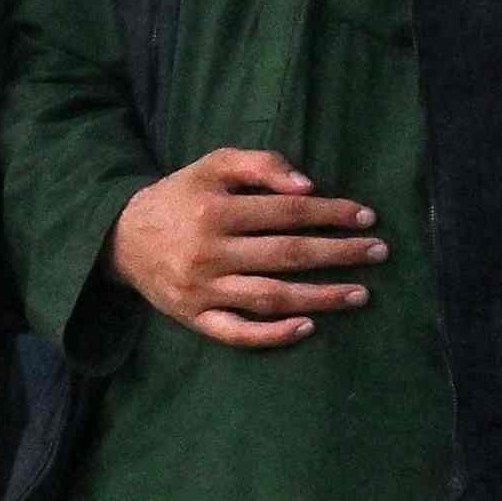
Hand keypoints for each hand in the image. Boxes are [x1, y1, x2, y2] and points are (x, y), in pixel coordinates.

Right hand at [109, 147, 385, 354]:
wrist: (122, 239)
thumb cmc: (180, 197)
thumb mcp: (213, 165)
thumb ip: (260, 165)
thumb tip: (308, 186)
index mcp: (215, 210)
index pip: (287, 212)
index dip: (330, 213)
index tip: (366, 217)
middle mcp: (210, 252)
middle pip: (287, 255)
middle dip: (338, 253)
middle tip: (379, 253)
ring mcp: (203, 291)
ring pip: (271, 297)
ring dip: (321, 297)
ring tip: (360, 294)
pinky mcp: (195, 319)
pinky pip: (238, 334)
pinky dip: (273, 335)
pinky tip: (308, 328)